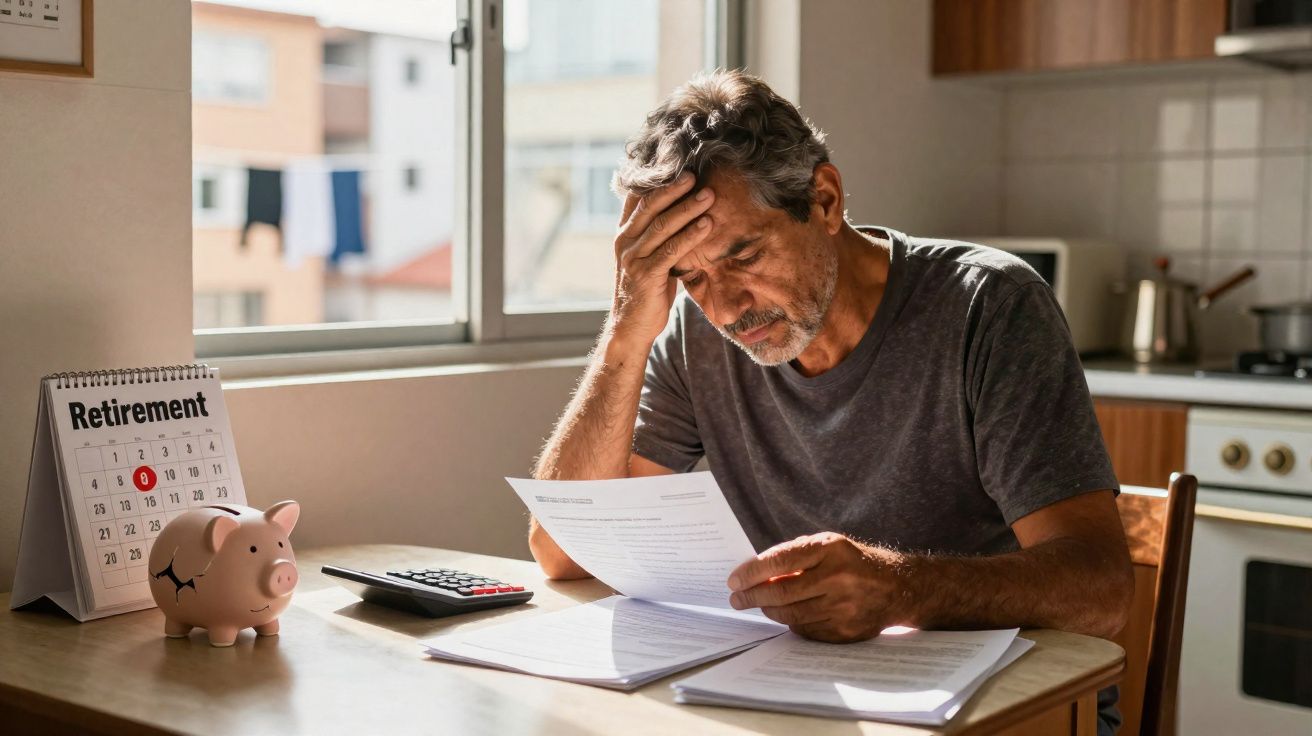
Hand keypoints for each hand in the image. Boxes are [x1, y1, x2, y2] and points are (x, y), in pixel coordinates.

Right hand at [610, 172, 715, 345]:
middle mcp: (625, 241)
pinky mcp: (645, 275)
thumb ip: (660, 237)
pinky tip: (707, 225)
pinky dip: (690, 236)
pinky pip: (671, 250)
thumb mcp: (651, 258)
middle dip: (673, 188)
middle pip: (649, 206)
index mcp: (625, 234)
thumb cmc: (647, 291)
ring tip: (709, 195)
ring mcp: (633, 258)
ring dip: (687, 208)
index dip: (656, 180)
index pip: (637, 198)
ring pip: (661, 225)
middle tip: (695, 173)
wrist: (631, 327)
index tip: (678, 165)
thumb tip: (685, 213)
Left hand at [727, 532, 911, 642]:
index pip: (780, 560)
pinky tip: (786, 614)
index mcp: (830, 549)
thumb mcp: (828, 545)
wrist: (898, 587)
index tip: (733, 580)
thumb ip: (795, 555)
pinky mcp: (846, 630)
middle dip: (751, 596)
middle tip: (735, 598)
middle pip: (781, 592)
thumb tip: (754, 572)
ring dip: (768, 610)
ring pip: (790, 614)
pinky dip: (791, 622)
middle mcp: (838, 578)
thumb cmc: (852, 562)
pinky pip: (806, 629)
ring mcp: (843, 607)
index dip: (752, 572)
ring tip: (757, 605)